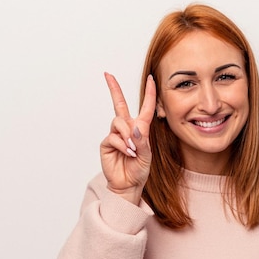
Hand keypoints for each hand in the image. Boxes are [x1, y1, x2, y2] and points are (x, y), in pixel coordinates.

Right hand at [100, 72, 155, 204]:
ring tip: (133, 149)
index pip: (145, 107)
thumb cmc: (139, 170)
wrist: (128, 184)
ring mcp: (115, 135)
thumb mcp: (147, 156)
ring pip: (119, 122)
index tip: (151, 78)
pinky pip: (114, 137)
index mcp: (141, 129)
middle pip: (119, 104)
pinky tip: (127, 153)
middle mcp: (127, 129)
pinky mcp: (107, 143)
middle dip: (114, 88)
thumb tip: (134, 128)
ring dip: (128, 135)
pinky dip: (123, 145)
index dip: (149, 93)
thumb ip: (142, 141)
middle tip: (108, 75)